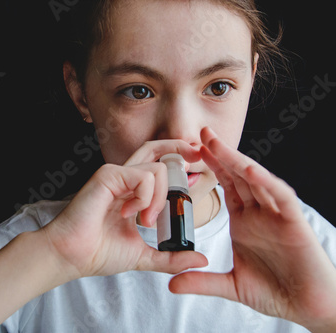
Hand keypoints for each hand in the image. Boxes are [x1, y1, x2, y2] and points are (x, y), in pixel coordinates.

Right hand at [41, 140, 206, 278]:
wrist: (72, 257)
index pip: (156, 165)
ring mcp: (115, 175)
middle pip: (155, 149)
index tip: (196, 166)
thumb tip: (200, 260)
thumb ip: (171, 257)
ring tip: (145, 220)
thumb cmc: (98, 253)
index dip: (176, 161)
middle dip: (179, 148)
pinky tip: (130, 214)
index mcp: (130, 192)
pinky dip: (145, 198)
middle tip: (196, 158)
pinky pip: (143, 177)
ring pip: (156, 169)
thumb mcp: (144, 255)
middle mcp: (124, 179)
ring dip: (159, 198)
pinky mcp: (108, 176)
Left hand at [169, 127, 335, 331]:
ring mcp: (277, 215)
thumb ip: (201, 281)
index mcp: (245, 220)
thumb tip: (171, 284)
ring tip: (216, 144)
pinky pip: (280, 196)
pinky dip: (266, 182)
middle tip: (201, 133)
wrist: (307, 308)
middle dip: (221, 154)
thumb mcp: (231, 285)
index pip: (226, 186)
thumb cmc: (275, 292)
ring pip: (256, 180)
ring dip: (237, 161)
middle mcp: (260, 212)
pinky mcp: (295, 222)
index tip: (191, 152)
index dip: (211, 168)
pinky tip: (249, 170)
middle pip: (238, 176)